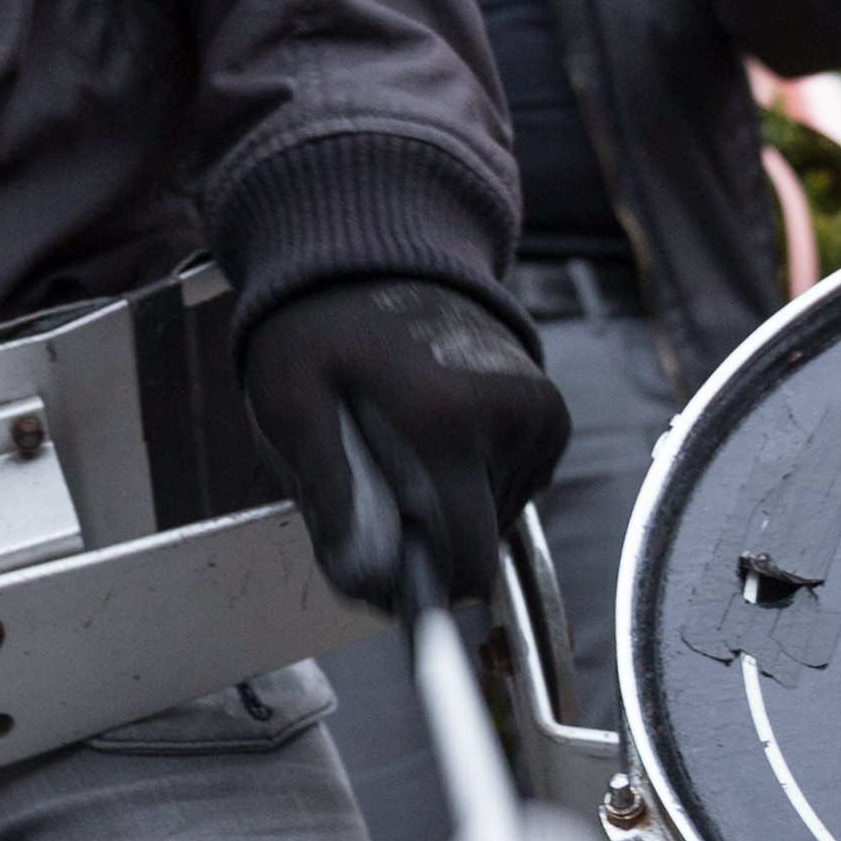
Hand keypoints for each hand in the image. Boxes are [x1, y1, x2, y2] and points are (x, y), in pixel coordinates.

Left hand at [241, 276, 568, 615]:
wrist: (374, 255)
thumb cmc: (321, 329)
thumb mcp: (290, 402)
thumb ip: (326, 494)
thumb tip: (363, 579)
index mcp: (446, 417)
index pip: (468, 559)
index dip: (423, 585)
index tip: (387, 569)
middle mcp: (509, 413)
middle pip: (480, 543)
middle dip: (429, 535)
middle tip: (380, 482)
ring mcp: (538, 411)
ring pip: (498, 516)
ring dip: (450, 503)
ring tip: (406, 444)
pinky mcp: (550, 412)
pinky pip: (515, 486)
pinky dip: (474, 478)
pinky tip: (436, 434)